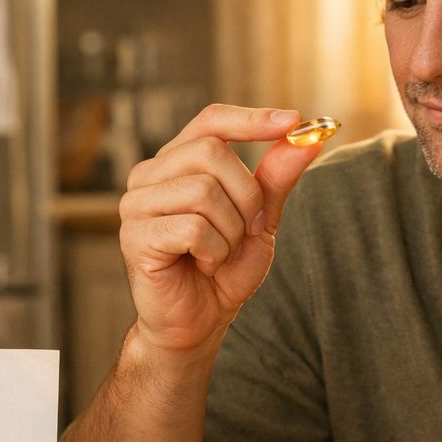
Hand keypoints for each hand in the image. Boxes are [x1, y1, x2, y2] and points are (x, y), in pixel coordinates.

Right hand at [118, 104, 324, 353]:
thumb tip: (306, 136)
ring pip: (204, 191)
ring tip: (220, 252)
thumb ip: (276, 178)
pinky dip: (214, 251)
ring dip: (230, 230)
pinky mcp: (135, 236)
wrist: (199, 322)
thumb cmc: (224, 270)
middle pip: (212, 152)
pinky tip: (204, 265)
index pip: (211, 120)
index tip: (293, 120)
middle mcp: (149, 175)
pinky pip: (193, 228)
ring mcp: (136, 204)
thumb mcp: (260, 219)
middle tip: (246, 231)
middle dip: (246, 196)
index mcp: (176, 163)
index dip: (251, 118)